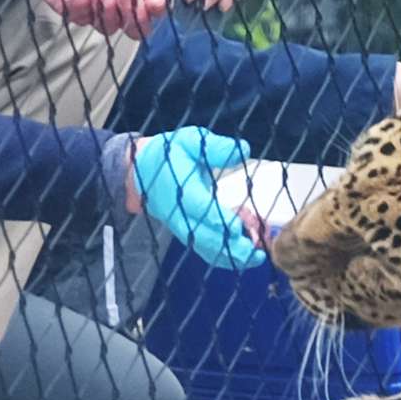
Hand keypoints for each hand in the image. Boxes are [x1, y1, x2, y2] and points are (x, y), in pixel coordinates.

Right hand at [132, 127, 267, 269]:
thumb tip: (243, 149)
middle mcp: (179, 213)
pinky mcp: (187, 232)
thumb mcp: (191, 140)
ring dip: (230, 256)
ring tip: (257, 258)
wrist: (143, 170)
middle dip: (229, 246)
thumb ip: (216, 147)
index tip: (238, 227)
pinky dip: (224, 257)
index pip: (199, 207)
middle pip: (203, 235)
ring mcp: (181, 226)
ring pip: (204, 247)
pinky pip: (204, 249)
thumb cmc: (171, 153)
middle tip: (255, 252)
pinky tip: (246, 258)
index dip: (217, 219)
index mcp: (181, 189)